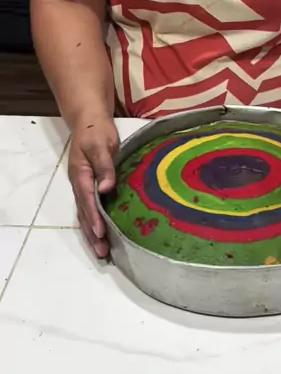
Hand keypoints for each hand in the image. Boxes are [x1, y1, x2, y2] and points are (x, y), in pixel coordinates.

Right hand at [67, 114, 118, 257]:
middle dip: (92, 234)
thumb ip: (105, 167)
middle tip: (101, 253)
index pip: (87, 200)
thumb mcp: (102, 145)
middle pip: (84, 213)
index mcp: (81, 175)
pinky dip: (94, 223)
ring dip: (92, 232)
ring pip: (85, 214)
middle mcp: (79, 184)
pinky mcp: (89, 185)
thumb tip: (107, 189)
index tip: (102, 233)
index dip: (94, 218)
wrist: (90, 121)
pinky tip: (102, 234)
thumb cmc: (97, 131)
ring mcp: (83, 186)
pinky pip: (90, 208)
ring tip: (101, 251)